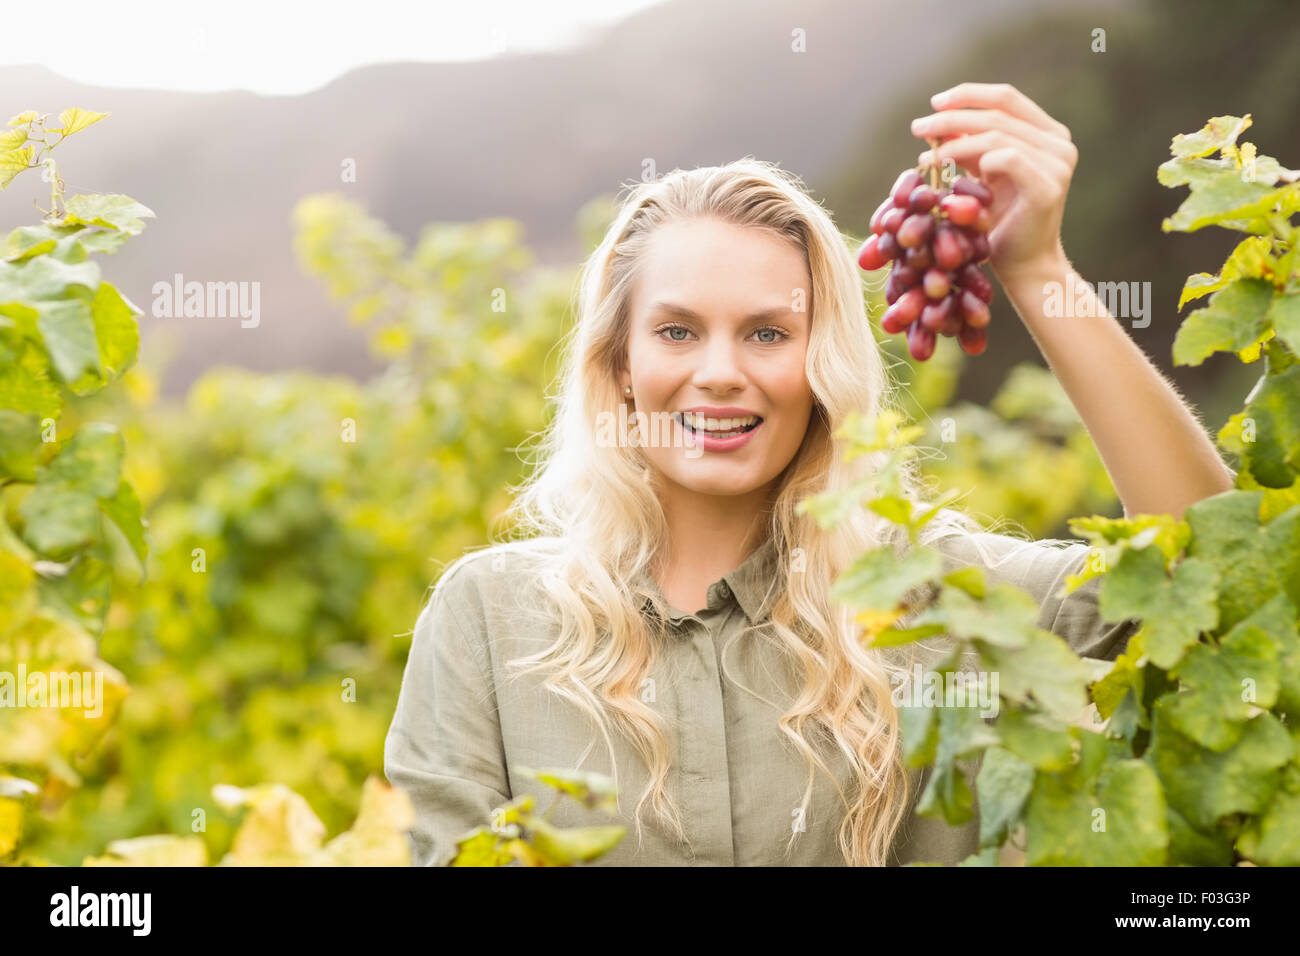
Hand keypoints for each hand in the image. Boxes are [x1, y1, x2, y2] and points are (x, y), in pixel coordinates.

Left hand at [911, 82, 1076, 283]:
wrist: (1023, 265)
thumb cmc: (999, 222)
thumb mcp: (982, 176)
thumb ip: (970, 147)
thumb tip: (940, 122)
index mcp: (1048, 134)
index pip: (1006, 98)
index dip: (968, 95)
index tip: (935, 102)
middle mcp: (1059, 143)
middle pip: (998, 114)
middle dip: (952, 118)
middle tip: (919, 127)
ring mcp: (1058, 164)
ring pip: (998, 135)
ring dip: (955, 142)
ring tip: (927, 156)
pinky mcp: (1048, 186)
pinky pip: (1007, 158)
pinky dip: (976, 159)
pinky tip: (952, 171)